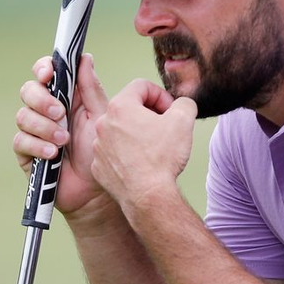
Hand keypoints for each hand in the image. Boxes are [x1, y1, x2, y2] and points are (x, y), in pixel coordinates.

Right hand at [12, 53, 110, 217]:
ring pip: (23, 116)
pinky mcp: (26, 153)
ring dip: (44, 127)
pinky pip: (21, 141)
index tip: (49, 74)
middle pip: (28, 91)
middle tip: (60, 113)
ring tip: (63, 141)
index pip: (46, 73)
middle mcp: (45, 111)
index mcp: (65, 97)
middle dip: (42, 100)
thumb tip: (84, 58)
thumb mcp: (101, 118)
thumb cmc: (100, 153)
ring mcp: (34, 131)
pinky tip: (53, 154)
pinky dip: (37, 145)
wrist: (95, 191)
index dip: (43, 69)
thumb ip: (91, 89)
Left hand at [89, 79, 197, 214]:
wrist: (148, 197)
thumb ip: (184, 103)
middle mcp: (103, 124)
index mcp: (121, 107)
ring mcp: (99, 147)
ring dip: (136, 135)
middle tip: (164, 128)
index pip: (141, 86)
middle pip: (129, 109)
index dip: (161, 95)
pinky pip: (114, 154)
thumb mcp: (184, 121)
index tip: (170, 110)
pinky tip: (142, 165)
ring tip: (154, 149)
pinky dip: (127, 155)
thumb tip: (182, 105)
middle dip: (148, 115)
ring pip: (120, 132)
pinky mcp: (99, 167)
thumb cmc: (162, 159)